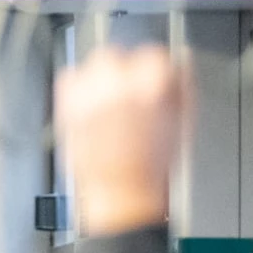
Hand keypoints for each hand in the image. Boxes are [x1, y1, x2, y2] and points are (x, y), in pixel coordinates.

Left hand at [54, 46, 187, 234]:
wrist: (123, 196)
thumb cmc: (151, 170)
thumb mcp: (183, 126)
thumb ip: (183, 88)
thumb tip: (181, 63)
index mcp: (152, 89)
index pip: (156, 57)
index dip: (158, 74)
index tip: (157, 85)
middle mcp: (119, 86)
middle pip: (122, 56)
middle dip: (127, 75)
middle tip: (131, 101)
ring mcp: (90, 94)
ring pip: (96, 64)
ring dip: (104, 80)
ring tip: (111, 107)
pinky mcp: (68, 105)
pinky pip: (70, 78)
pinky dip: (79, 89)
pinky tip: (91, 109)